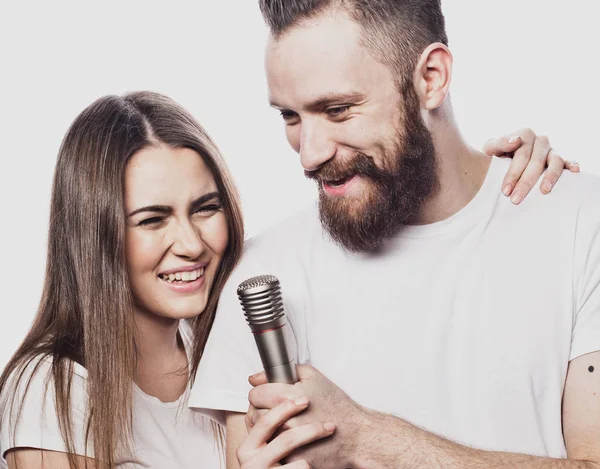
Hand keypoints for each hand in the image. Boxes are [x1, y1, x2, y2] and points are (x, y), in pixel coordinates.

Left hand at [248, 365, 365, 468]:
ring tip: (275, 423)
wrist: (355, 435)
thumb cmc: (336, 405)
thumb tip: (256, 377)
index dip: (258, 392)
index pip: (255, 394)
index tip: (264, 394)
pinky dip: (272, 443)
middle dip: (258, 409)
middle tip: (268, 408)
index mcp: (289, 396)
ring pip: (259, 433)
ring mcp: (288, 441)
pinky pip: (270, 449)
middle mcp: (286, 419)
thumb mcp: (314, 377)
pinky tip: (280, 437)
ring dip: (263, 427)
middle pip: (253, 414)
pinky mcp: (291, 457)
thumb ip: (284, 371)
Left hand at [483, 128, 579, 204]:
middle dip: (526, 182)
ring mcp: (551, 150)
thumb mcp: (491, 148)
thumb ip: (499, 143)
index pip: (521, 155)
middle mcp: (540, 140)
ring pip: (555, 161)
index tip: (505, 191)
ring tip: (544, 192)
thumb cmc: (495, 155)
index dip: (513, 173)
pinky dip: (572, 165)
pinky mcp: (560, 160)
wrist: (500, 160)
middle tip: (516, 200)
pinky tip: (575, 171)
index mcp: (524, 134)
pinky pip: (568, 162)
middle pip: (536, 161)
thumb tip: (516, 141)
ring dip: (550, 177)